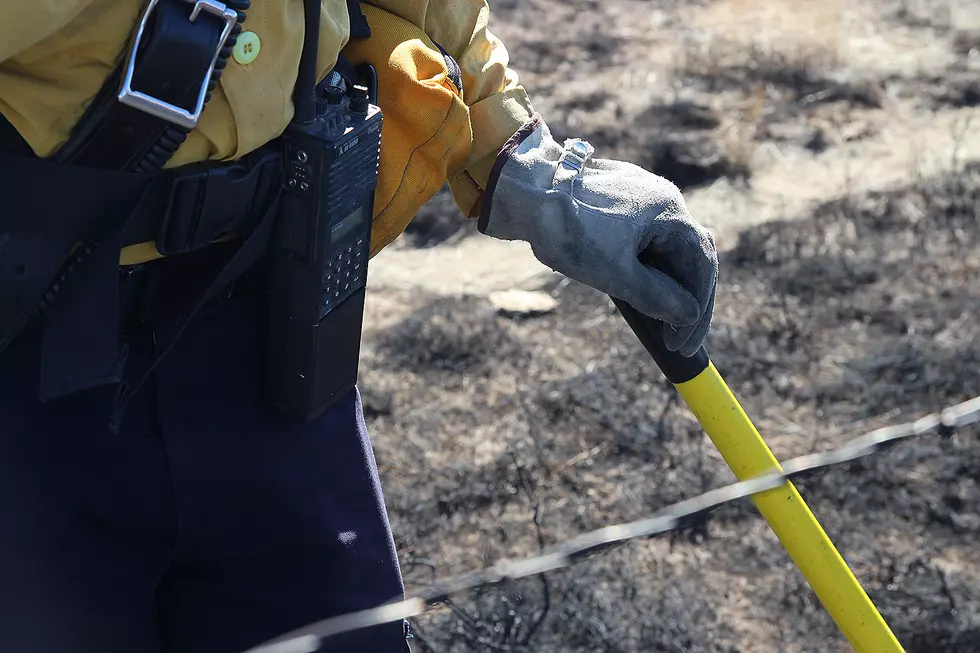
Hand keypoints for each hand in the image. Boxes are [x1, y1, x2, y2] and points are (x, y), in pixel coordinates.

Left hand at [478, 116, 717, 356]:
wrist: (524, 191)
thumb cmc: (569, 231)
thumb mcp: (615, 274)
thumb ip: (656, 298)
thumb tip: (688, 316)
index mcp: (669, 212)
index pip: (701, 265)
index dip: (698, 310)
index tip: (683, 344)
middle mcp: (661, 200)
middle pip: (688, 257)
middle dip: (685, 302)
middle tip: (676, 341)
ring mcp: (639, 198)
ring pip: (664, 249)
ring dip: (664, 286)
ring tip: (656, 322)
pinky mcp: (617, 203)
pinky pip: (643, 240)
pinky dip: (645, 269)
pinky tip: (635, 292)